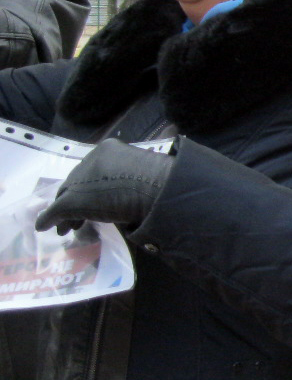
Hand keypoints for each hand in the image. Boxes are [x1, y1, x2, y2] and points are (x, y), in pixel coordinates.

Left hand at [36, 139, 175, 234]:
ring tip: (66, 228)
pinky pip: (57, 210)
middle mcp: (89, 161)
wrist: (154, 188)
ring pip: (67, 196)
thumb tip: (142, 188)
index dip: (91, 187)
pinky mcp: (72, 200)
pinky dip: (49, 218)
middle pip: (77, 183)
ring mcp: (79, 181)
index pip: (92, 171)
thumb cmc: (159, 179)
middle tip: (75, 218)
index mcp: (108, 150)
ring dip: (66, 213)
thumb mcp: (145, 173)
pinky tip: (44, 226)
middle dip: (74, 200)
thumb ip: (135, 176)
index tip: (94, 202)